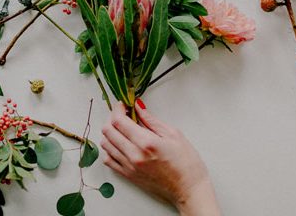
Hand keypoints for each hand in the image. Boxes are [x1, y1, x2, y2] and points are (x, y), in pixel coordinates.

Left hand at [101, 101, 219, 215]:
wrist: (189, 190)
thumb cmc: (186, 164)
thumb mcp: (173, 134)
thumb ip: (152, 120)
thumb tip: (138, 107)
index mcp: (146, 142)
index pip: (119, 121)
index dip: (117, 109)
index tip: (123, 105)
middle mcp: (134, 155)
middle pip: (108, 131)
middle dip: (112, 118)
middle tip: (123, 114)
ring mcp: (129, 167)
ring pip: (105, 144)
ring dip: (110, 132)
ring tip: (122, 128)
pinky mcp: (128, 176)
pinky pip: (108, 159)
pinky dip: (110, 148)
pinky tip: (120, 144)